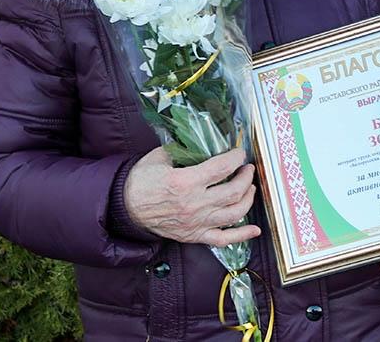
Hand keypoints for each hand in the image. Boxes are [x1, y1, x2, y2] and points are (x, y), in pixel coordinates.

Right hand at [123, 146, 260, 246]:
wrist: (125, 208)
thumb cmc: (141, 181)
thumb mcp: (160, 157)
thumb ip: (183, 149)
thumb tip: (203, 142)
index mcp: (184, 182)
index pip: (222, 168)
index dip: (236, 158)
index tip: (240, 153)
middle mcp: (194, 204)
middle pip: (233, 191)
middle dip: (246, 177)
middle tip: (247, 169)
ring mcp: (195, 223)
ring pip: (234, 214)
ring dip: (248, 198)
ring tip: (249, 188)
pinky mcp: (193, 236)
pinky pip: (223, 239)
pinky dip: (242, 235)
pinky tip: (254, 230)